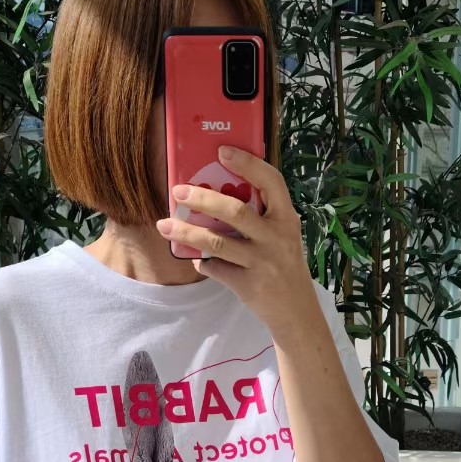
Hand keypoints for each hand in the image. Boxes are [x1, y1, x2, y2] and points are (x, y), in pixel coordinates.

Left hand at [155, 143, 320, 336]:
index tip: (222, 151)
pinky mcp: (248, 284)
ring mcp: (262, 262)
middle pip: (235, 211)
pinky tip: (194, 258)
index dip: (247, 164)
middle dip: (202, 199)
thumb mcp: (283, 235)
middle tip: (178, 191)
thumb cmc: (283, 264)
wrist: (295, 309)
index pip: (271, 181)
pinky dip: (201, 262)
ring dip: (186, 233)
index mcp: (287, 218)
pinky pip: (215, 268)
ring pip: (217, 243)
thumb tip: (217, 193)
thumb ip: (261, 216)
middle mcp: (276, 237)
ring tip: (164, 225)